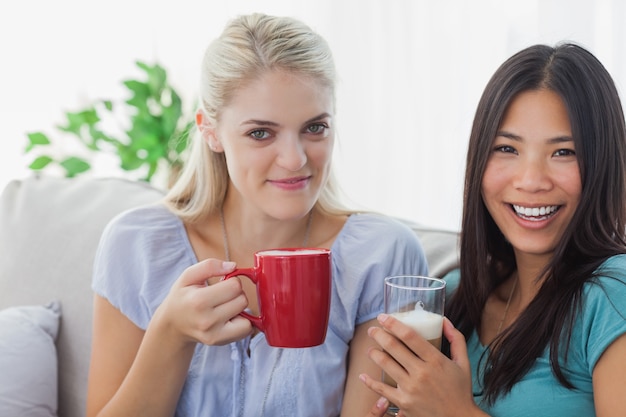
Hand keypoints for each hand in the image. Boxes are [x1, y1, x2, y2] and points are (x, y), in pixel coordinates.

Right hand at [151, 258, 252, 347]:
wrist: (173, 324)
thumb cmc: (183, 297)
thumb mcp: (188, 276)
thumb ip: (210, 266)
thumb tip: (233, 266)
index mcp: (198, 301)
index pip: (235, 285)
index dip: (231, 281)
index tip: (221, 284)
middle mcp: (207, 321)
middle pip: (242, 300)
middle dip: (235, 294)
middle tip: (221, 296)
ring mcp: (214, 334)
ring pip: (247, 315)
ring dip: (239, 308)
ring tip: (223, 307)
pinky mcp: (219, 342)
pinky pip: (246, 330)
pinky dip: (242, 322)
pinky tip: (228, 319)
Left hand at [360, 315, 481, 416]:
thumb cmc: (460, 391)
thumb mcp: (463, 363)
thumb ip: (457, 340)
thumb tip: (445, 320)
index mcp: (435, 360)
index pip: (409, 336)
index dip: (393, 323)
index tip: (383, 317)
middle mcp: (421, 372)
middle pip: (393, 346)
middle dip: (378, 334)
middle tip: (372, 330)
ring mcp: (411, 388)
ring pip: (385, 364)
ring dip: (373, 353)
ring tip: (370, 349)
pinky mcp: (404, 402)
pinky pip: (381, 389)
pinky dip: (369, 382)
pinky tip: (363, 375)